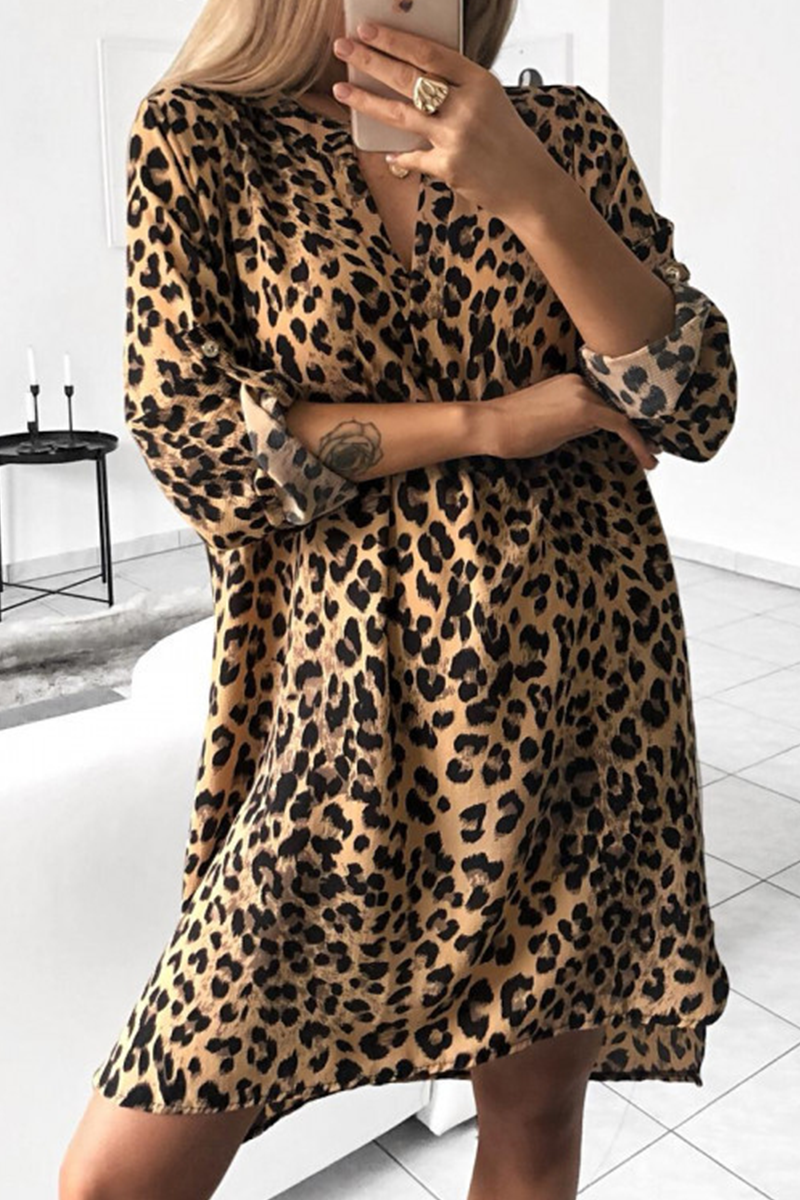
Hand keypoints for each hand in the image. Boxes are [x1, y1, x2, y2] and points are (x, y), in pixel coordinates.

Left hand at [331, 21, 559, 218]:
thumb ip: (457, 87)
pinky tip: (388, 153)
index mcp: (480, 81)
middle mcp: (467, 106)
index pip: (429, 54)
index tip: (369, 28)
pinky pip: (412, 156)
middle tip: (344, 47)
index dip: (395, 40)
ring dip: (366, 100)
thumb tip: (413, 74)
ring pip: (400, 114)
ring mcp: (456, 137)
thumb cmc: (509, 141)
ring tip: (342, 89)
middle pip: (408, 78)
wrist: (531, 185)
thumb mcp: (490, 102)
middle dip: (370, 60)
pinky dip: (399, 155)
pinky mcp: (448, 166)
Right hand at [480, 374, 660, 470]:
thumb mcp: (550, 424)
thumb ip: (574, 422)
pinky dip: (637, 442)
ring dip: (640, 438)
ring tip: (651, 458)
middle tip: (655, 447)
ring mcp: (583, 393)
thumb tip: (592, 429)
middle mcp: (581, 382)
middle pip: (618, 406)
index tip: (640, 435)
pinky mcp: (584, 408)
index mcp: (571, 383)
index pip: (607, 400)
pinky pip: (621, 425)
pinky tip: (646, 460)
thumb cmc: (511, 429)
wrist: (491, 424)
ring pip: (622, 414)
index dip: (626, 418)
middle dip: (638, 427)